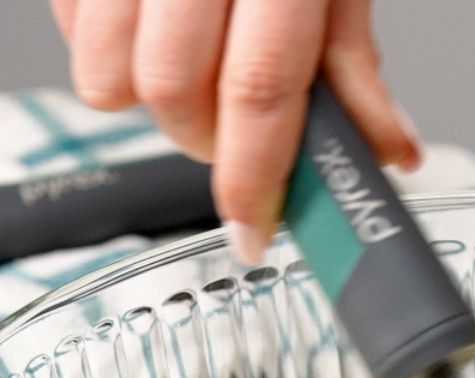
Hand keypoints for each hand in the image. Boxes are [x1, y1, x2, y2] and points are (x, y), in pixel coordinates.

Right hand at [51, 0, 420, 263]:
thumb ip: (355, 66)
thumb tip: (389, 151)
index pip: (257, 95)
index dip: (251, 182)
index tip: (251, 234)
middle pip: (172, 94)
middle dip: (203, 144)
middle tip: (232, 141)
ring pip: (103, 74)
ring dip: (146, 103)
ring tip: (188, 74)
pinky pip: (69, 30)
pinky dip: (102, 52)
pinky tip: (147, 30)